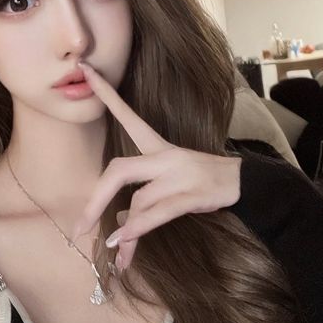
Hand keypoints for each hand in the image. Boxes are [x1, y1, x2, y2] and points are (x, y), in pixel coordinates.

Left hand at [72, 62, 241, 272]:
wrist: (242, 183)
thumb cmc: (198, 181)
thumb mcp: (166, 183)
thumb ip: (140, 199)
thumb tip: (120, 221)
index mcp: (157, 146)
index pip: (126, 115)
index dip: (105, 93)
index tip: (84, 69)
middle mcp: (165, 156)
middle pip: (120, 170)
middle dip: (97, 199)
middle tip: (80, 226)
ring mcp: (179, 174)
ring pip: (139, 199)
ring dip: (124, 231)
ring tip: (117, 253)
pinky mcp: (192, 194)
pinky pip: (158, 212)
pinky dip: (138, 228)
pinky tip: (124, 241)